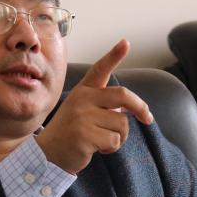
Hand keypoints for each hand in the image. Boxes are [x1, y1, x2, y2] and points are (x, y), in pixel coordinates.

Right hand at [36, 39, 153, 173]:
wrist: (49, 154)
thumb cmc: (71, 132)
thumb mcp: (82, 110)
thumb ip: (103, 105)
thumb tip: (132, 110)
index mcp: (83, 91)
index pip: (100, 69)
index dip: (114, 55)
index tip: (126, 42)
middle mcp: (83, 99)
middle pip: (123, 96)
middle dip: (140, 108)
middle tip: (147, 118)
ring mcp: (83, 117)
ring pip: (122, 124)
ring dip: (120, 137)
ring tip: (103, 140)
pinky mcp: (85, 135)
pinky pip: (114, 140)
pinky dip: (112, 148)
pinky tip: (98, 149)